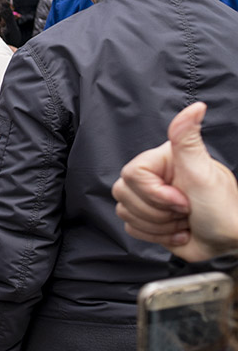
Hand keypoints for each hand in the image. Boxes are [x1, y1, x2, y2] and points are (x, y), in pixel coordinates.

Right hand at [113, 102, 237, 261]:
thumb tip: (196, 107)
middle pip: (124, 193)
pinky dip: (155, 236)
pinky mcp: (145, 219)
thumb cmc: (221, 209)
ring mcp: (147, 199)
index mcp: (162, 159)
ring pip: (124, 212)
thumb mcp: (202, 172)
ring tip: (182, 222)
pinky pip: (130, 228)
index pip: (132, 173)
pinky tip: (177, 231)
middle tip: (184, 210)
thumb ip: (188, 139)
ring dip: (158, 226)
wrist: (228, 244)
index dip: (154, 193)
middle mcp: (152, 176)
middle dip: (157, 212)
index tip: (182, 200)